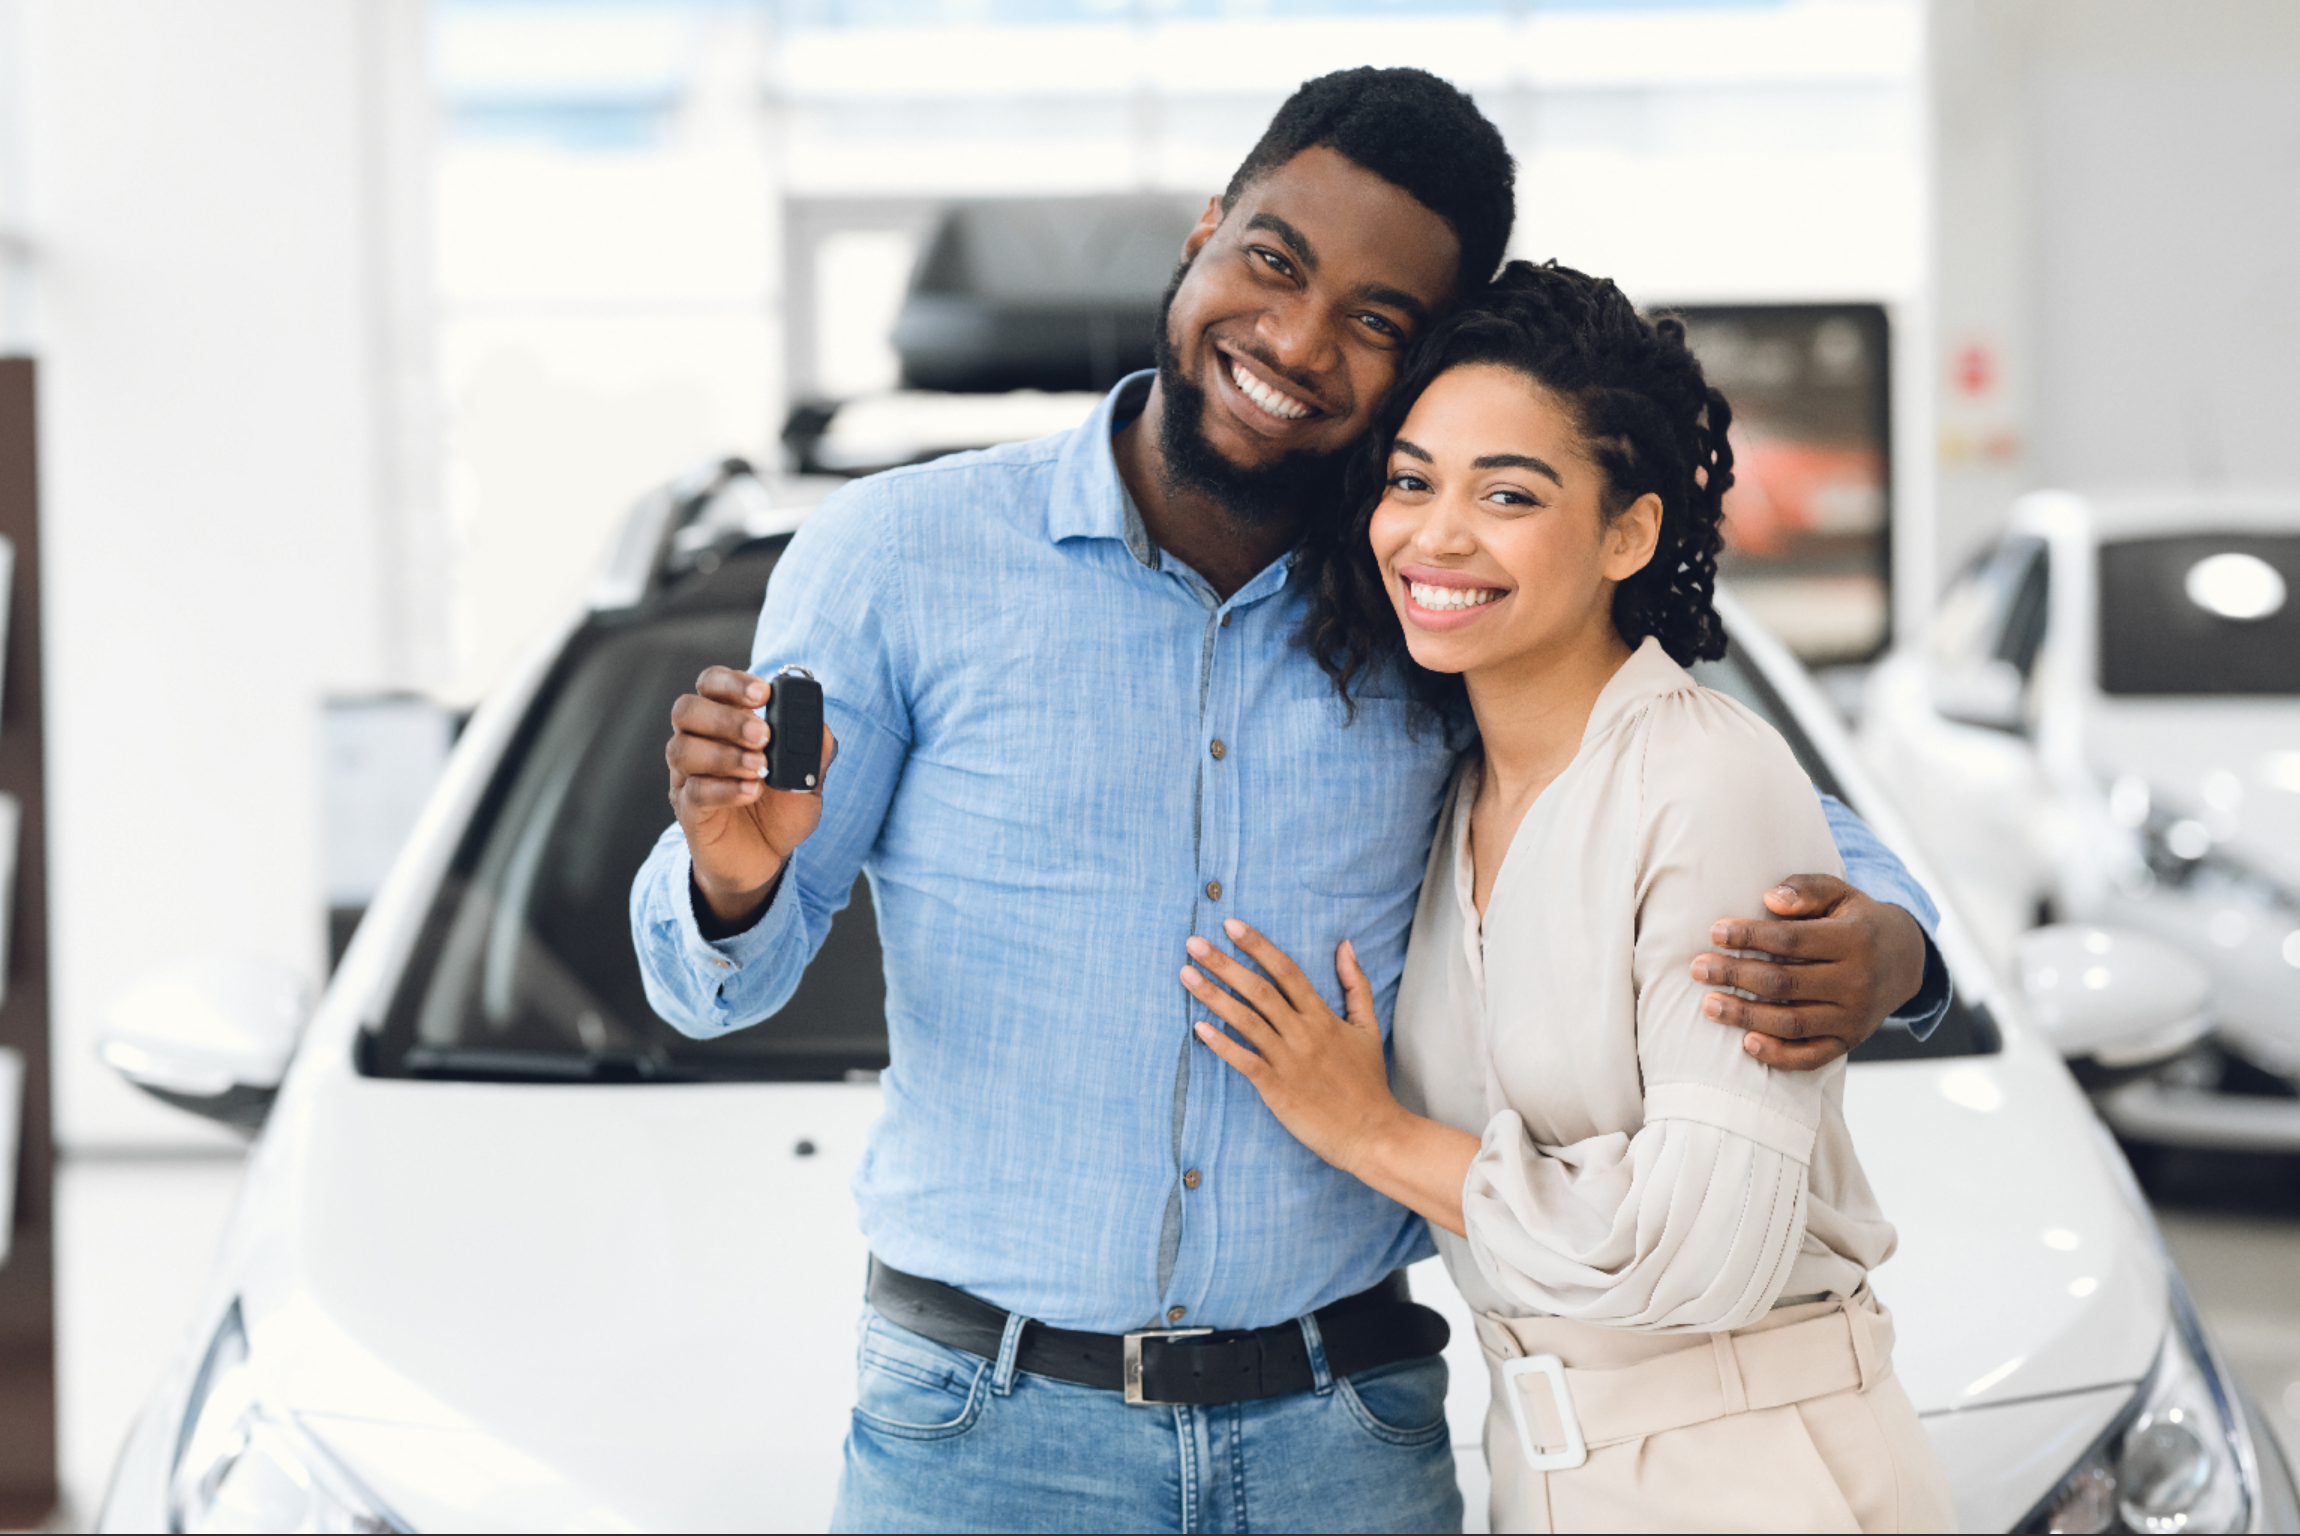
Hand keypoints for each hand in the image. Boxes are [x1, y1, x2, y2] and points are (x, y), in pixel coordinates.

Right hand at [665, 666, 836, 926]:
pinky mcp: (689, 812)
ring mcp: (688, 777)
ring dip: (724, 754)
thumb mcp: (808, 777)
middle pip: (686, 710)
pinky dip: (725, 789)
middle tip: (762, 735)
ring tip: (760, 768)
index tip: (763, 694)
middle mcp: (698, 743)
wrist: (765, 860)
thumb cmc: (779, 810)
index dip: (731, 682)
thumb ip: (814, 748)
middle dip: (725, 718)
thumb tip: (818, 722)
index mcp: (724, 723)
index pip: (711, 684)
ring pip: (682, 749)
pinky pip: (693, 792)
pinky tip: (752, 792)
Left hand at [1182, 920, 1401, 1176]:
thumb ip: (1355, 985)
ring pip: (1246, 1020)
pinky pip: (1245, 1061)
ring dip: (1213, 996)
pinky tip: (1198, 1028)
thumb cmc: (1368, 1082)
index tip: (1231, 925)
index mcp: (1323, 1017)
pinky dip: (1222, 1044)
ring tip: (1186, 974)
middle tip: (1194, 943)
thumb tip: (1346, 946)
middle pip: (1259, 989)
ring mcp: (1289, 1061)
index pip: (1286, 970)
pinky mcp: (1278, 1089)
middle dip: (1224, 963)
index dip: (1257, 945)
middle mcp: (1304, 1033)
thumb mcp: (1367, 1028)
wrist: (1373, 1133)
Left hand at [1692, 874, 1927, 1070]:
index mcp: (1855, 940)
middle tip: (1698, 968)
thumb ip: (1807, 889)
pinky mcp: (1849, 1042)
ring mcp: (1853, 1017)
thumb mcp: (1840, 893)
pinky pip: (1811, 1057)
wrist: (1905, 960)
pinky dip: (1778, 1055)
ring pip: (1791, 1022)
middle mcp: (1857, 982)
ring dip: (1745, 1016)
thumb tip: (1770, 898)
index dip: (1750, 936)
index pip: (1791, 940)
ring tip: (1708, 1004)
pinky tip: (1747, 1043)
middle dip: (1735, 975)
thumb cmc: (1857, 921)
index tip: (1715, 932)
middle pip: (1784, 982)